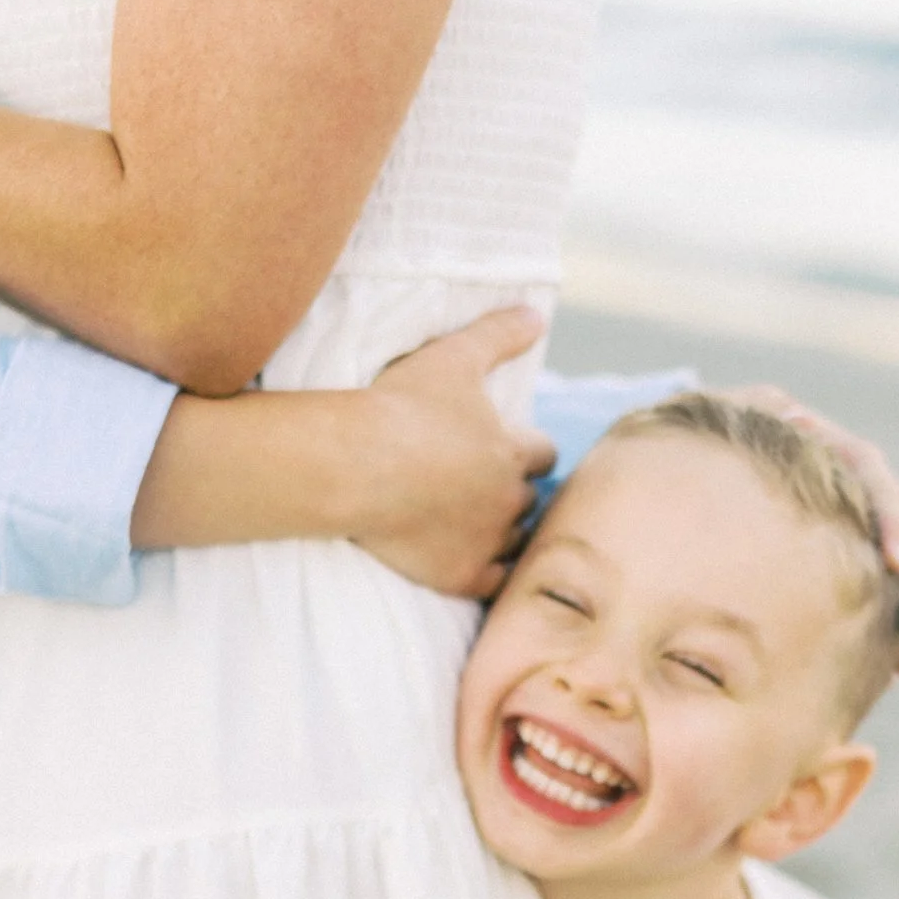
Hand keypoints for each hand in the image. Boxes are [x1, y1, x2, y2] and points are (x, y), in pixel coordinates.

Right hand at [344, 309, 557, 597]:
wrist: (354, 466)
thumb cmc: (402, 407)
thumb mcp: (454, 355)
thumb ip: (499, 333)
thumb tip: (537, 315)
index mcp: (512, 451)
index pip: (544, 453)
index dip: (527, 450)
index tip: (507, 450)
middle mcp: (509, 500)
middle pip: (530, 500)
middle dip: (514, 492)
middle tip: (483, 488)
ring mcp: (486, 542)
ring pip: (515, 542)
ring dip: (501, 532)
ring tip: (475, 525)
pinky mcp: (459, 576)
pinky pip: (490, 583)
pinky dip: (484, 572)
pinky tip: (468, 561)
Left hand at [712, 383, 898, 676]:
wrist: (714, 457)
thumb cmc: (714, 442)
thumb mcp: (730, 424)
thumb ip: (755, 420)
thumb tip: (790, 416)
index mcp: (835, 450)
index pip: (875, 478)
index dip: (891, 520)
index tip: (894, 562)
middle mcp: (858, 488)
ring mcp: (859, 525)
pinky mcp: (852, 558)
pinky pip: (881, 597)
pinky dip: (891, 634)